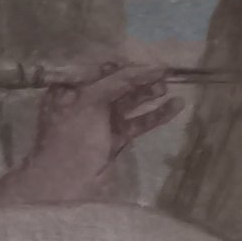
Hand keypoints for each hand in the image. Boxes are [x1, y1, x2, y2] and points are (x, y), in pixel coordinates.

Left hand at [0, 54, 186, 203]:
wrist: (65, 181)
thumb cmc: (71, 136)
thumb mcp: (89, 101)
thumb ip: (116, 82)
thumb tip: (145, 67)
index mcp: (72, 87)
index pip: (102, 69)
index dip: (126, 64)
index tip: (149, 59)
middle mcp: (87, 100)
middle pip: (119, 84)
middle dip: (141, 78)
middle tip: (164, 71)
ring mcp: (103, 120)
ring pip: (131, 102)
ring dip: (150, 94)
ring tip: (167, 86)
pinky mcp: (117, 137)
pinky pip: (139, 121)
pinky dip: (157, 115)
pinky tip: (176, 106)